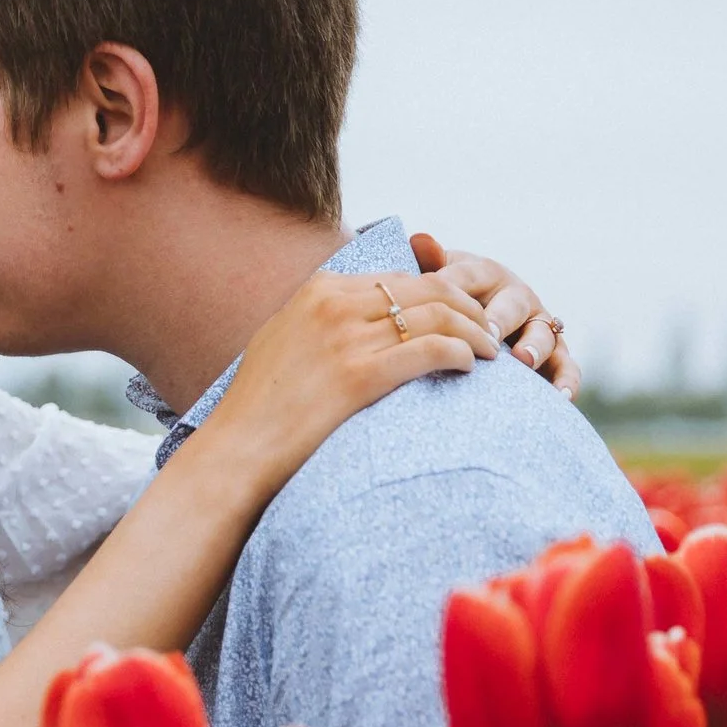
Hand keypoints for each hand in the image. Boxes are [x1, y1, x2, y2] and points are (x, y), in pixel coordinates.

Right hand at [191, 271, 497, 481]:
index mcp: (317, 290)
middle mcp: (333, 304)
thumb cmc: (258, 407)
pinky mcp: (359, 374)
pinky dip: (459, 353)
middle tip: (488, 330)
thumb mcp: (282, 340)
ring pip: (436, 316)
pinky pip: (429, 350)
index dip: (439, 294)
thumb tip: (355, 317)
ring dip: (473, 331)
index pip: (398, 278)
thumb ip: (318, 319)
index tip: (459, 316)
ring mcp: (346, 337)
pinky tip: (470, 366)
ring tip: (490, 351)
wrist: (237, 448)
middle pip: (426, 288)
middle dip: (467, 307)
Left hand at [409, 232, 579, 397]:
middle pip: (512, 305)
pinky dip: (566, 380)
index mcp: (484, 274)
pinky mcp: (554, 354)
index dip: (455, 286)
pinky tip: (559, 395)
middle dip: (500, 318)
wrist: (475, 319)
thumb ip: (430, 263)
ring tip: (522, 361)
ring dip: (534, 347)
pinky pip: (566, 366)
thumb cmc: (448, 298)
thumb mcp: (437, 277)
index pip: (470, 277)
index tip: (440, 302)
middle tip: (487, 334)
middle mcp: (516, 296)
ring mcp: (537, 324)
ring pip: (543, 334)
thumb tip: (420, 239)